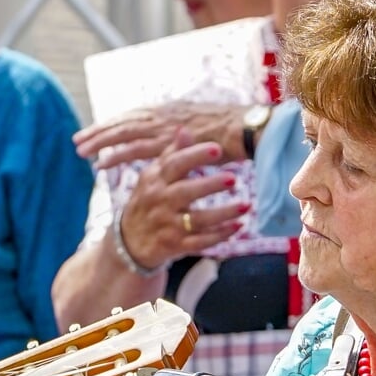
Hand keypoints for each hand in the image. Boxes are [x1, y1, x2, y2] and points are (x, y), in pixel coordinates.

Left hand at [74, 102, 250, 169]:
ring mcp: (165, 129)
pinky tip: (101, 164)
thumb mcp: (201, 125)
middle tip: (78, 141)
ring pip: (124, 135)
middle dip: (99, 132)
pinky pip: (135, 151)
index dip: (114, 123)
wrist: (246, 129)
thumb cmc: (230, 129)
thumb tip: (176, 136)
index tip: (97, 130)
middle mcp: (163, 116)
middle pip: (123, 123)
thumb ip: (183, 132)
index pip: (134, 116)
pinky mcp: (168, 145)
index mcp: (169, 110)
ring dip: (100, 143)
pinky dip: (116, 156)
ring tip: (82, 152)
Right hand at [119, 135, 249, 269]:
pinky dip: (219, 236)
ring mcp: (167, 225)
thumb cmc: (148, 202)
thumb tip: (184, 129)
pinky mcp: (175, 245)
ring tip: (246, 205)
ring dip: (222, 214)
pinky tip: (238, 226)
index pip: (174, 164)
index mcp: (154, 180)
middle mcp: (160, 202)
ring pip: (197, 220)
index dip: (194, 156)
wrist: (129, 242)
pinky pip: (200, 242)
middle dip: (209, 185)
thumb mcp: (152, 177)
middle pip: (185, 192)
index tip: (217, 149)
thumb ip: (170, 155)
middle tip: (233, 178)